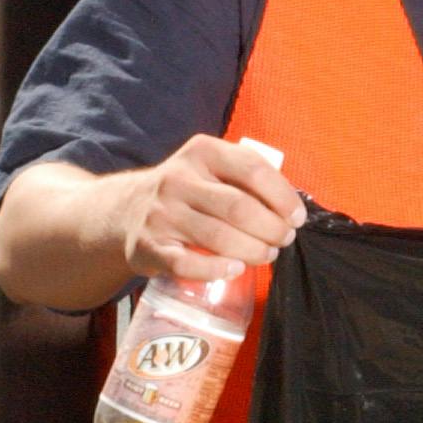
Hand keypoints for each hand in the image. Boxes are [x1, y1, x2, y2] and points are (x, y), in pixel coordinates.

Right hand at [120, 135, 305, 286]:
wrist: (126, 211)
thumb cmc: (187, 193)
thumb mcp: (210, 169)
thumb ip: (246, 179)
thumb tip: (291, 209)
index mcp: (202, 152)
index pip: (252, 169)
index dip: (282, 197)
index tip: (297, 218)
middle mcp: (178, 178)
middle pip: (239, 207)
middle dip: (271, 228)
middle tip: (283, 240)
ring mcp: (162, 213)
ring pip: (218, 237)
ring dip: (253, 251)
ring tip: (267, 255)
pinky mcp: (149, 246)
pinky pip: (187, 263)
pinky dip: (216, 270)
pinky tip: (235, 270)